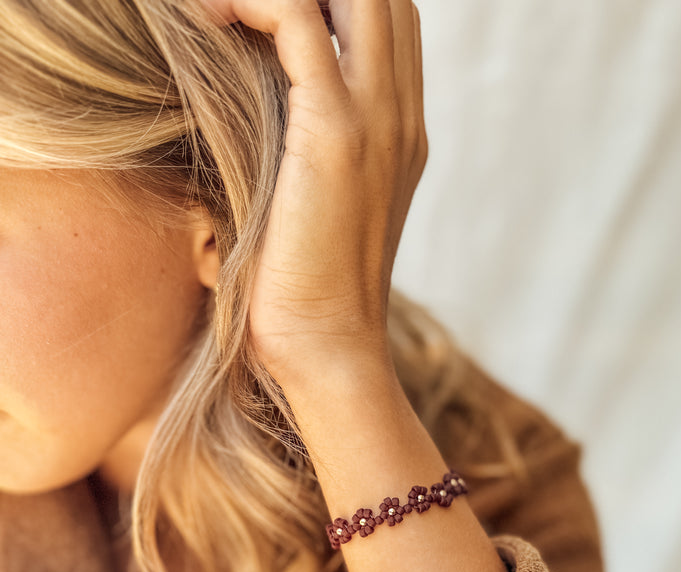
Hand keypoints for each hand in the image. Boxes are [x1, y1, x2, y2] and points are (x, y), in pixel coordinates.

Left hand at [201, 0, 427, 389]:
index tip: (262, 20)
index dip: (334, 0)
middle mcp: (400, 118)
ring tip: (217, 10)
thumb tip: (242, 122)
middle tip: (242, 12)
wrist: (327, 352)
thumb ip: (301, 156)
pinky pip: (296, 17)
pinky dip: (247, 2)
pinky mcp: (336, 133)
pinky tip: (205, 24)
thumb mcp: (310, 211)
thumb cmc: (303, 297)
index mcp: (400, 135)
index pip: (388, 21)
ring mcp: (378, 122)